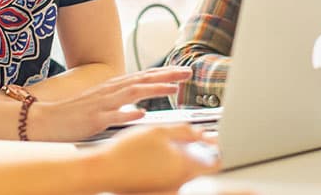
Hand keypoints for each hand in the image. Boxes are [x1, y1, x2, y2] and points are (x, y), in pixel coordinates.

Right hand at [29, 66, 192, 140]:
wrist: (44, 120)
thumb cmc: (72, 114)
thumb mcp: (100, 103)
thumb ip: (120, 101)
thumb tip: (140, 105)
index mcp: (112, 88)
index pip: (143, 77)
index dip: (164, 73)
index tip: (184, 71)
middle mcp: (109, 92)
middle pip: (142, 80)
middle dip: (166, 75)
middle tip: (188, 73)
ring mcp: (101, 104)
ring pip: (131, 93)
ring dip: (153, 89)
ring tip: (172, 88)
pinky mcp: (92, 120)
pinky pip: (112, 116)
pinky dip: (127, 114)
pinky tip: (141, 114)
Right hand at [91, 124, 219, 193]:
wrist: (103, 171)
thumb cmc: (127, 151)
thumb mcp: (159, 131)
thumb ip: (185, 131)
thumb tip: (204, 134)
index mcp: (184, 166)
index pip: (216, 161)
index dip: (217, 147)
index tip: (212, 136)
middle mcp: (180, 182)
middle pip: (199, 164)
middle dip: (195, 149)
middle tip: (181, 135)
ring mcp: (168, 188)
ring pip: (183, 169)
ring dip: (179, 155)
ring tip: (161, 144)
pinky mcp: (157, 189)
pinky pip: (170, 175)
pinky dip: (167, 164)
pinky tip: (151, 155)